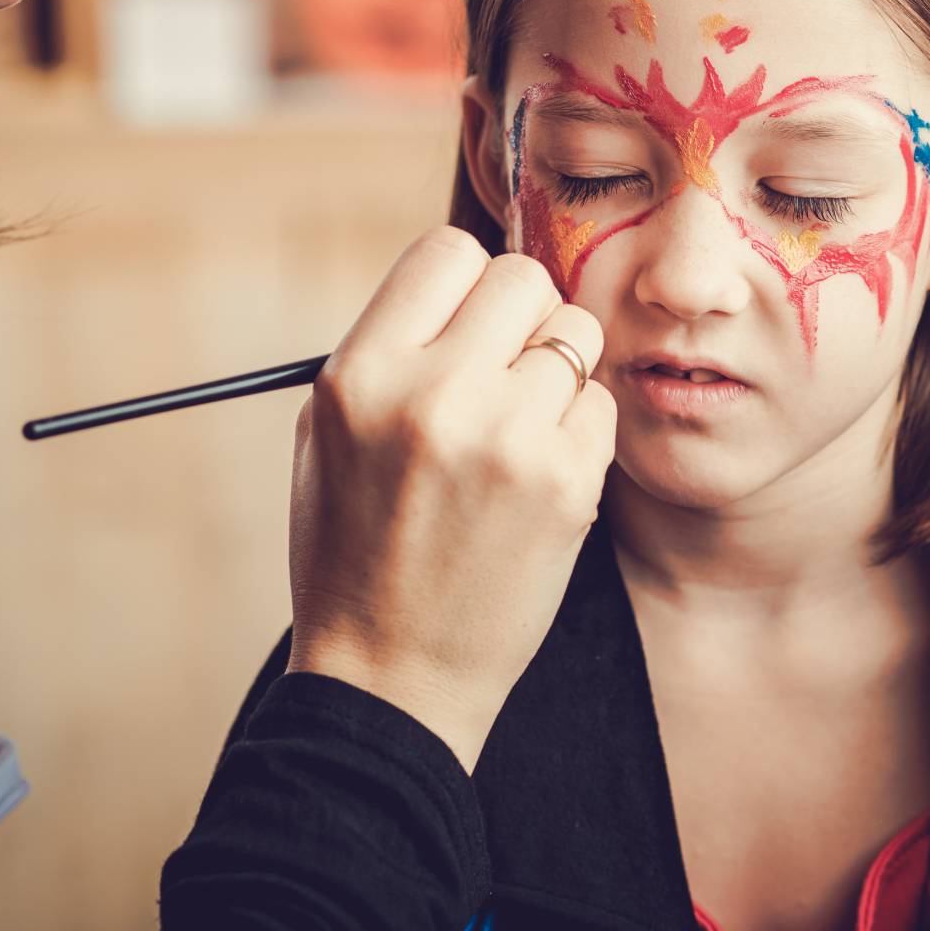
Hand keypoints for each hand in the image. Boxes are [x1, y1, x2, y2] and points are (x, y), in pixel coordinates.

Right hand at [288, 227, 615, 771]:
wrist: (392, 678)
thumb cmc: (353, 550)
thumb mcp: (328, 435)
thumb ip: (392, 347)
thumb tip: (468, 281)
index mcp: (362, 375)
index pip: (447, 252)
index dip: (464, 283)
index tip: (465, 321)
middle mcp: (434, 394)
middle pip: (523, 278)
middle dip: (519, 318)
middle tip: (502, 372)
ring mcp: (508, 439)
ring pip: (575, 335)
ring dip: (556, 372)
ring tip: (517, 430)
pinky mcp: (568, 484)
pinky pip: (601, 404)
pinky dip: (580, 429)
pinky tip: (539, 475)